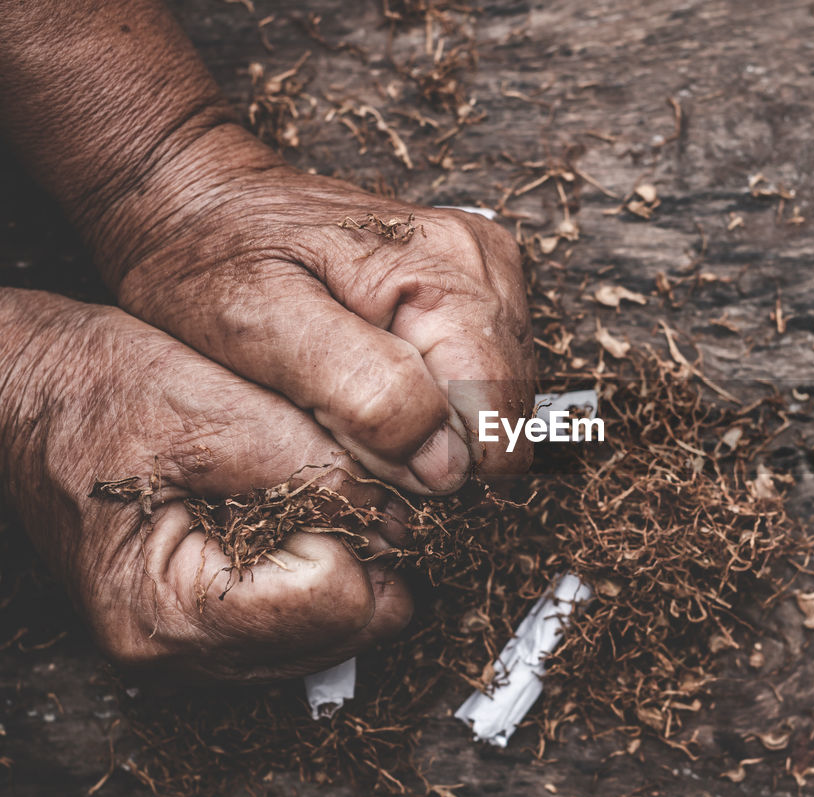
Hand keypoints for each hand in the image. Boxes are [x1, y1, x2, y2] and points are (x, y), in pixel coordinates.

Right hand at [0, 289, 411, 680]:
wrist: (25, 392)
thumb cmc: (95, 390)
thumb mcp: (213, 404)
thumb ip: (313, 465)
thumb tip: (401, 519)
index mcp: (168, 608)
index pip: (331, 601)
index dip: (358, 531)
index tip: (349, 479)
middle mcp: (174, 650)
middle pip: (339, 633)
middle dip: (363, 557)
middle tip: (346, 487)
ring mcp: (186, 647)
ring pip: (328, 635)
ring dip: (344, 567)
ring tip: (313, 496)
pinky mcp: (200, 628)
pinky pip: (297, 625)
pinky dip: (316, 574)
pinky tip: (296, 520)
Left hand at [96, 125, 534, 494]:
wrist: (199, 200)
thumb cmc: (213, 259)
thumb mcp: (260, 325)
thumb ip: (363, 393)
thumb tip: (449, 465)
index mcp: (446, 273)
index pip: (493, 422)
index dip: (429, 463)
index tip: (354, 443)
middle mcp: (485, 267)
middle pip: (500, 415)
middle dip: (427, 443)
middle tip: (338, 413)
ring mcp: (487, 273)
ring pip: (493, 405)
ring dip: (426, 423)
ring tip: (347, 391)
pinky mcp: (477, 286)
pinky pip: (479, 381)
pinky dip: (429, 399)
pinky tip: (372, 376)